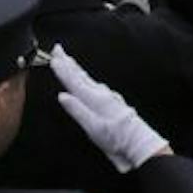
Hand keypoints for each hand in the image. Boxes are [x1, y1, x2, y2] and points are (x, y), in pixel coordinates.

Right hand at [50, 46, 170, 173]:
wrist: (139, 142)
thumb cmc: (116, 138)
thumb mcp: (93, 128)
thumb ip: (78, 110)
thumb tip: (62, 95)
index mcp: (95, 99)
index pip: (74, 81)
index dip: (63, 70)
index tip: (54, 58)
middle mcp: (102, 94)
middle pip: (81, 75)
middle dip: (68, 62)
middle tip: (58, 49)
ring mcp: (108, 97)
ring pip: (88, 79)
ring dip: (76, 69)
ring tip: (68, 61)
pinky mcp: (112, 102)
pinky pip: (95, 86)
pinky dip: (86, 79)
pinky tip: (86, 81)